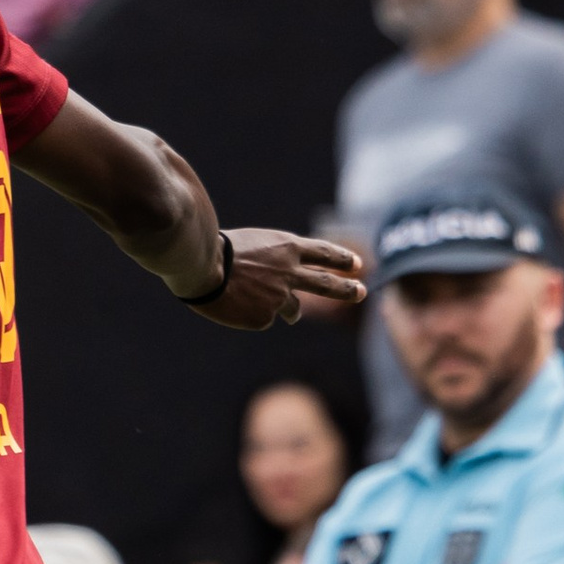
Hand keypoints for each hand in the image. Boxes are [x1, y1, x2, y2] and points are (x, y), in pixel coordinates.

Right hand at [185, 230, 365, 328]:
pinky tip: (233, 305)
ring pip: (291, 310)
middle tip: (362, 292)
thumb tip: (285, 290)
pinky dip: (249, 313)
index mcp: (287, 248)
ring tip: (269, 307)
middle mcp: (290, 273)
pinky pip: (261, 318)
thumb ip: (274, 262)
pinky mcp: (265, 318)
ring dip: (287, 310)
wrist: (202, 266)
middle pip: (326, 284)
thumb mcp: (254, 244)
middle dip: (347, 289)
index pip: (323, 253)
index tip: (357, 265)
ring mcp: (279, 297)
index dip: (341, 259)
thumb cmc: (218, 250)